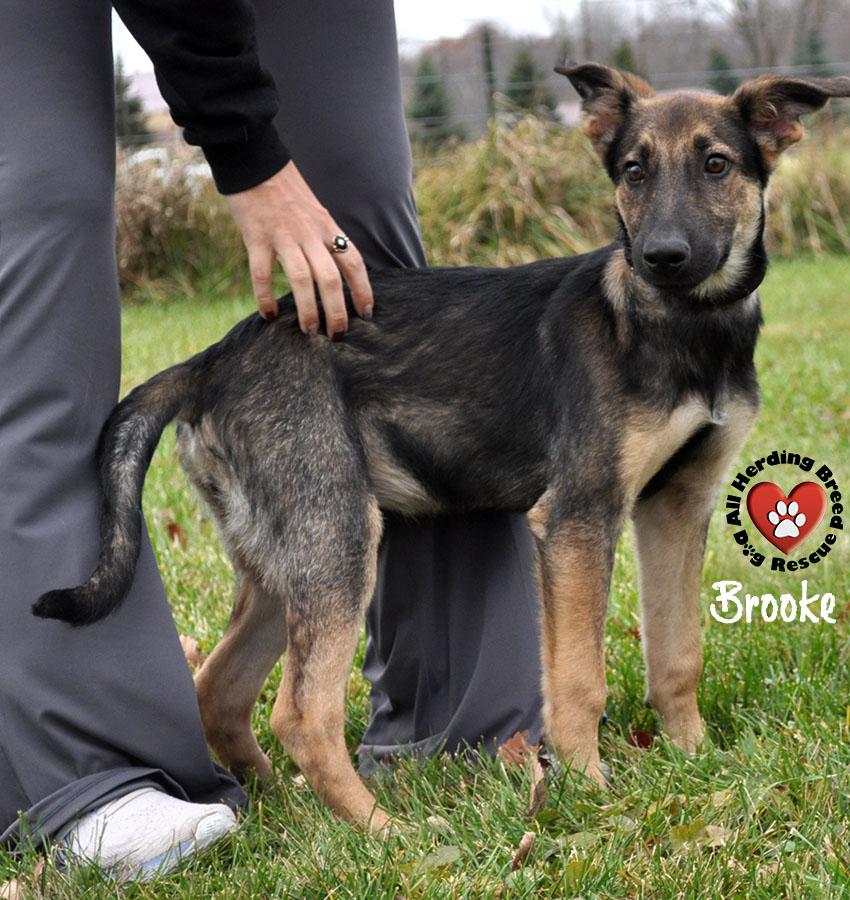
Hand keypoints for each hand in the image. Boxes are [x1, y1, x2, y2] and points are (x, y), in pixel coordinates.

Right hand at [224, 161, 372, 337]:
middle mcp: (309, 233)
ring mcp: (283, 235)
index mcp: (326, 226)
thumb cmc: (285, 190)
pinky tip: (268, 315)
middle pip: (331, 277)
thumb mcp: (316, 211)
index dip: (363, 288)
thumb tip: (338, 269)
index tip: (367, 313)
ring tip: (310, 331)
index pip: (353, 261)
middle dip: (337, 310)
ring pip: (302, 279)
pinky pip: (262, 273)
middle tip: (337, 335)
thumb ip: (325, 237)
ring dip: (308, 309)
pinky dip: (265, 297)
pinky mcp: (256, 236)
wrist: (254, 160)